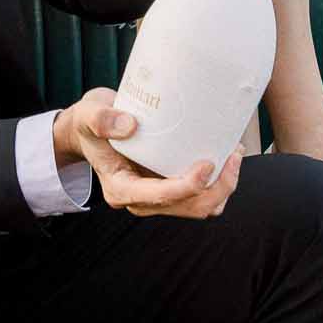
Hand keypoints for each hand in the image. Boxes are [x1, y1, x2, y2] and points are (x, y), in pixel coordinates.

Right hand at [54, 89, 243, 217]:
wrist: (92, 128)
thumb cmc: (90, 122)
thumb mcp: (88, 114)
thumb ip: (101, 119)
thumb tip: (130, 125)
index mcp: (120, 188)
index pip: (157, 197)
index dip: (186, 187)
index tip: (207, 164)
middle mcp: (141, 200)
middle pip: (188, 208)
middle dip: (217, 188)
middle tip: (233, 155)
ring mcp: (158, 197)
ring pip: (200, 208)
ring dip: (223, 188)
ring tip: (234, 154)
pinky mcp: (171, 188)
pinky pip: (202, 197)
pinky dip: (219, 183)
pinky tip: (226, 156)